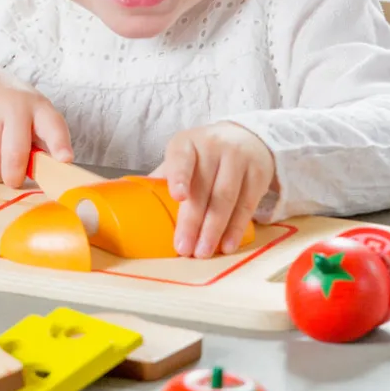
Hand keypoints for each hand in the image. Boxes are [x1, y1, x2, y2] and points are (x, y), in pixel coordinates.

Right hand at [0, 55, 72, 186]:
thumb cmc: (11, 105)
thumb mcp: (34, 113)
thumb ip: (43, 140)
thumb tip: (51, 172)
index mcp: (38, 106)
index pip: (53, 125)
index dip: (59, 144)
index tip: (65, 159)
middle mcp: (14, 106)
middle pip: (15, 153)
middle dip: (15, 177)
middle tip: (15, 182)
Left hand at [152, 122, 276, 258]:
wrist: (246, 138)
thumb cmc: (204, 155)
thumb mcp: (183, 157)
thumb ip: (164, 178)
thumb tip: (130, 203)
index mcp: (187, 143)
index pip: (182, 159)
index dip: (180, 177)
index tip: (178, 196)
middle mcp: (213, 147)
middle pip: (203, 188)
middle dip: (192, 222)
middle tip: (184, 249)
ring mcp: (238, 159)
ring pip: (225, 199)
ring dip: (213, 230)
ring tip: (202, 252)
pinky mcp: (258, 174)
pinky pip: (246, 205)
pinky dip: (236, 228)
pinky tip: (227, 245)